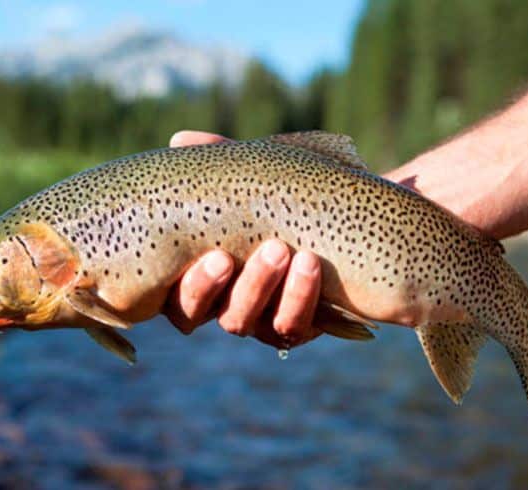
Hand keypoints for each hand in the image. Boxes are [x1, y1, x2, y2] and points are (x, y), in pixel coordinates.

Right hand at [163, 131, 323, 348]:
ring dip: (256, 286)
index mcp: (200, 270)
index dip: (179, 285)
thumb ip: (221, 161)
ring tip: (280, 249)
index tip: (210, 252)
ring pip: (239, 322)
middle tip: (226, 257)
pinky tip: (310, 264)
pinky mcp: (299, 327)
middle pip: (192, 314)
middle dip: (207, 287)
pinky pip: (290, 328)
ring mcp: (258, 318)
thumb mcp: (262, 175)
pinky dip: (299, 297)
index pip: (170, 293)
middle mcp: (222, 299)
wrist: (358, 217)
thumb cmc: (298, 195)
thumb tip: (179, 140)